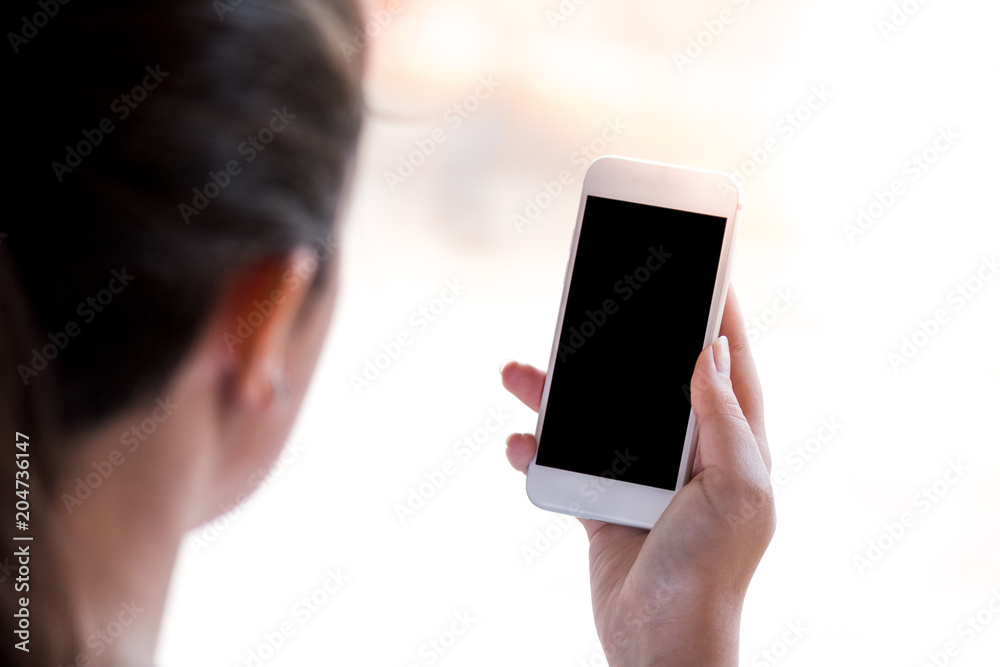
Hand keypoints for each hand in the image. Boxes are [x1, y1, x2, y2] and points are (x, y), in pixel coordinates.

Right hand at [501, 285, 774, 666]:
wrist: (660, 647)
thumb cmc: (711, 572)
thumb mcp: (735, 490)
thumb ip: (722, 418)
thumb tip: (712, 349)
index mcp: (732, 443)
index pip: (726, 362)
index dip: (718, 312)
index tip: (705, 263)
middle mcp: (688, 452)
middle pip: (648, 377)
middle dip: (616, 342)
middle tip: (590, 299)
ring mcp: (641, 476)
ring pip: (596, 414)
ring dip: (558, 392)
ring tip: (518, 370)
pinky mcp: (603, 502)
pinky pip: (565, 460)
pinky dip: (538, 449)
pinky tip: (518, 442)